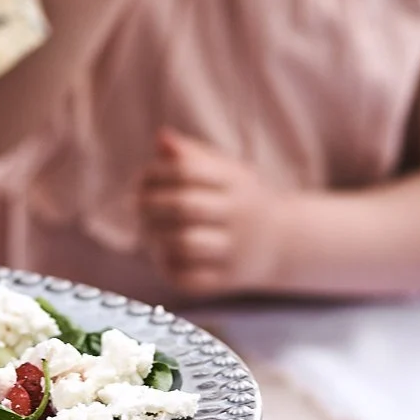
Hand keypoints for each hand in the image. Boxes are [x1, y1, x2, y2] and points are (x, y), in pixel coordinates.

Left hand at [137, 127, 290, 296]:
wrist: (284, 244)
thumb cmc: (238, 199)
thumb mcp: (224, 170)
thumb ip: (191, 154)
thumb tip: (161, 138)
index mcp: (237, 182)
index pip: (185, 171)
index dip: (154, 173)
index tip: (141, 179)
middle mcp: (240, 216)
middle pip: (183, 206)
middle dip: (149, 204)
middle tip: (134, 205)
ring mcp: (236, 251)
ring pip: (184, 244)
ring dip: (155, 236)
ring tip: (148, 230)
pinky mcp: (228, 281)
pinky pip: (188, 278)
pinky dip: (168, 265)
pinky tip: (163, 253)